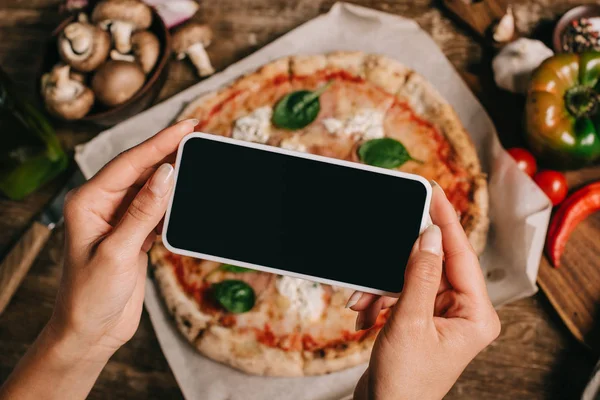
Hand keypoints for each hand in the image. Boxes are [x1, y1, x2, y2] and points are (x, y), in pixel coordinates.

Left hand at [49, 119, 196, 357]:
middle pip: (141, 170)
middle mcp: (102, 206)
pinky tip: (187, 196)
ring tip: (198, 161)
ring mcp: (119, 220)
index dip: (160, 142)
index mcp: (88, 202)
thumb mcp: (118, 252)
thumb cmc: (90, 296)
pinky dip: (173, 203)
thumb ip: (143, 212)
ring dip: (174, 177)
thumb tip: (166, 174)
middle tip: (197, 136)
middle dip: (169, 153)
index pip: (129, 163)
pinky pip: (157, 210)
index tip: (186, 127)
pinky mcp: (134, 235)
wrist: (90, 332)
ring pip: (151, 189)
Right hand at [349, 183, 500, 399]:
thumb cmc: (405, 382)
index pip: (462, 256)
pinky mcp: (422, 320)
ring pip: (411, 279)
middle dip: (400, 265)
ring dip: (382, 288)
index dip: (446, 222)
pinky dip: (380, 300)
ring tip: (364, 302)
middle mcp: (464, 313)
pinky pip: (401, 294)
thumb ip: (421, 275)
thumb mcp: (410, 322)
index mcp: (476, 315)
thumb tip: (430, 235)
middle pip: (434, 265)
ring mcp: (443, 316)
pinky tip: (364, 314)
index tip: (433, 194)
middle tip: (389, 236)